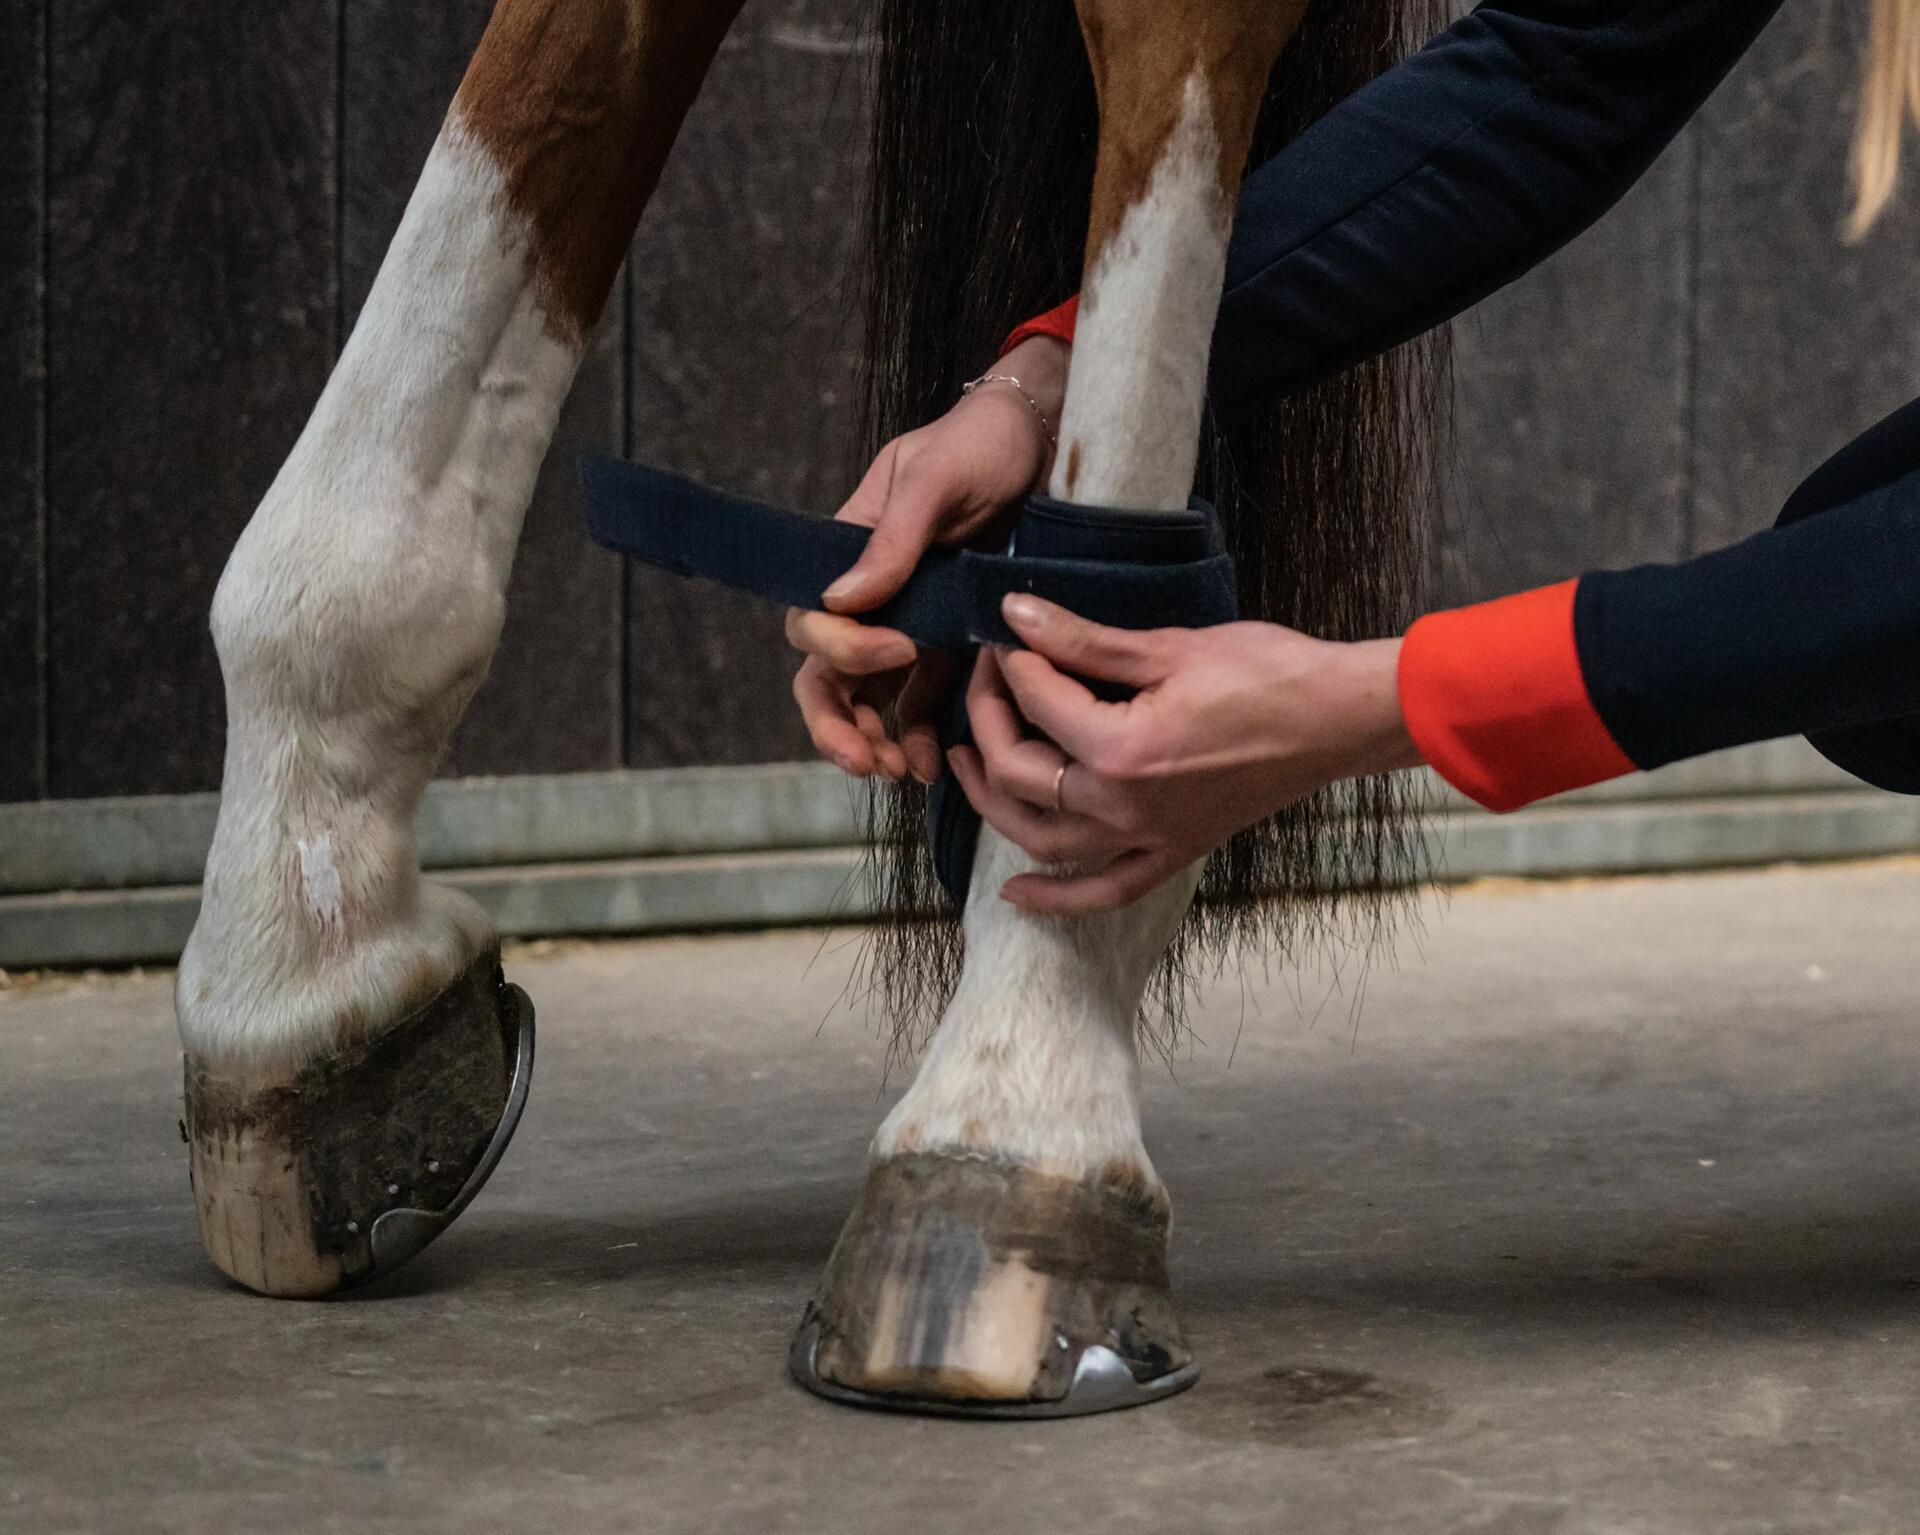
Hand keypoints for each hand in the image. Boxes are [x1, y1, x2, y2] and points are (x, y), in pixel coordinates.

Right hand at [789, 336, 1067, 780]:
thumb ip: (892, 541)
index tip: (899, 646)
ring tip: (902, 771)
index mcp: (850, 553)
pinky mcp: (951, 646)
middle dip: (837, 724)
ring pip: (869, 700)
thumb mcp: (935, 479)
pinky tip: (932, 765)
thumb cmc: (982, 445)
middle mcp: (872, 597)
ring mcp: (909, 625)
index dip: (843, 648)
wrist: (1049, 443)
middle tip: (866, 761)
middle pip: (827, 676)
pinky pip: (920, 701)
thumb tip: (840, 603)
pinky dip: (918, 736)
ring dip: (875, 741)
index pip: (813, 621)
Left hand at [947, 595, 1422, 913]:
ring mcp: (1149, 837)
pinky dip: (1055, 898)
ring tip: (964, 764)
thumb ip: (1082, 640)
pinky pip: (1104, 890)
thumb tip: (1015, 613)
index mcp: (1122, 750)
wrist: (1339, 717)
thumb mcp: (1168, 646)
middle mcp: (1126, 806)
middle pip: (1021, 774)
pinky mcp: (1174, 851)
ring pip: (1044, 839)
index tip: (1004, 634)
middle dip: (988, 722)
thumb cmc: (1268, 672)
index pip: (1037, 703)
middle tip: (984, 680)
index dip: (1011, 662)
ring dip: (994, 804)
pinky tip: (1013, 894)